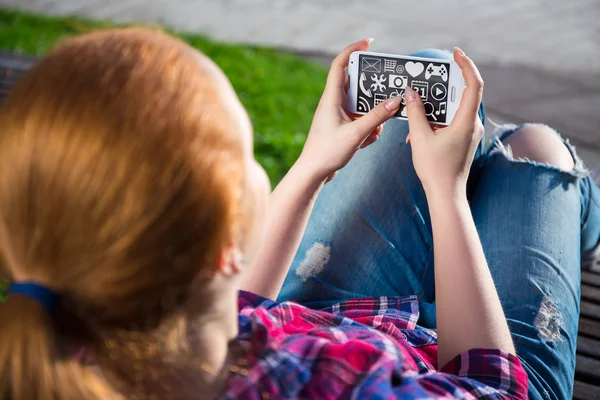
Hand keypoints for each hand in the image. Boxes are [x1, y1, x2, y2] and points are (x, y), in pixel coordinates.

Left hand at [298, 39, 402, 181]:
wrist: (313, 174)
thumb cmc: (327, 152)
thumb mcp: (356, 133)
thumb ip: (377, 116)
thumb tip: (396, 100)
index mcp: (331, 98)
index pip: (340, 65)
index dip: (353, 50)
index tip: (369, 43)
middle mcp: (334, 103)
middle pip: (357, 85)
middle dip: (373, 93)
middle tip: (387, 94)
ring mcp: (338, 115)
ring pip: (362, 105)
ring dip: (373, 117)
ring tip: (373, 131)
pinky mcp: (342, 127)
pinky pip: (361, 120)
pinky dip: (368, 129)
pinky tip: (365, 142)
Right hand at [405, 48, 483, 196]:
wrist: (446, 195)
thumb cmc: (435, 170)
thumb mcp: (420, 138)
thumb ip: (416, 112)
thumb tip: (412, 93)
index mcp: (466, 122)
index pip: (473, 85)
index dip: (466, 66)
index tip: (456, 54)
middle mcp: (472, 125)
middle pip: (462, 94)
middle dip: (443, 85)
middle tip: (428, 76)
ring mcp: (469, 133)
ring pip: (454, 109)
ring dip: (435, 107)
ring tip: (418, 106)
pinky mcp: (464, 140)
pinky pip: (452, 121)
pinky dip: (436, 120)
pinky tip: (418, 130)